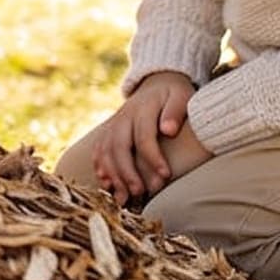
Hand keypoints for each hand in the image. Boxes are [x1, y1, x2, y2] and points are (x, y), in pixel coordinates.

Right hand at [90, 70, 200, 200]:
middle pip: (119, 146)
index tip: (165, 175)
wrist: (157, 82)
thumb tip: (168, 130)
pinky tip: (107, 185)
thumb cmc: (174, 94)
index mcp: (142, 109)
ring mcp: (113, 124)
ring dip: (113, 175)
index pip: (144, 136)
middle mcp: (123, 117)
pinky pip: (98, 151)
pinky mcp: (108, 132)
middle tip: (140, 192)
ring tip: (124, 197)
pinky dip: (100, 168)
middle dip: (127, 172)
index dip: (153, 158)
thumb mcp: (181, 95)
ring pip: (105, 151)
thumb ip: (175, 110)